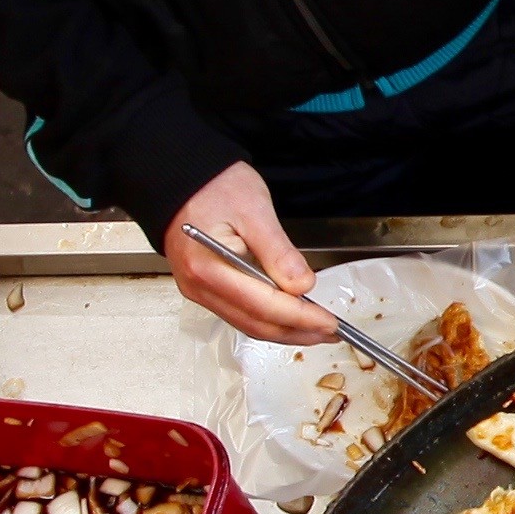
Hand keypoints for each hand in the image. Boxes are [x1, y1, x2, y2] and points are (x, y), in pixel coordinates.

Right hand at [163, 163, 331, 341]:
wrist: (185, 181)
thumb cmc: (216, 187)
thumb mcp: (255, 211)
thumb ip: (278, 252)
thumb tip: (302, 285)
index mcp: (208, 267)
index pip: (262, 305)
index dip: (299, 317)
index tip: (328, 321)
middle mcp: (198, 286)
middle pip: (254, 323)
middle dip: (296, 332)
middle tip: (330, 331)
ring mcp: (199, 291)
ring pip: (247, 324)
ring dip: (284, 331)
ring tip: (316, 329)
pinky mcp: (205, 289)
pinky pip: (240, 313)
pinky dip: (268, 320)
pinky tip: (290, 317)